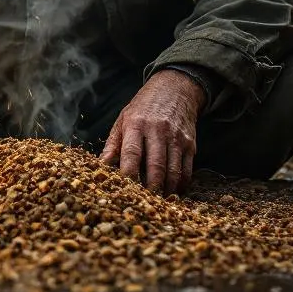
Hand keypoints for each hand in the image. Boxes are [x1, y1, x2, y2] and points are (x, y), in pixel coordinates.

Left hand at [100, 70, 204, 194]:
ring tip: (157, 201)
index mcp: (137, 124)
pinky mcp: (190, 143)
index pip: (131, 153)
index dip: (128, 174)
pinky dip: (180, 184)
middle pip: (155, 166)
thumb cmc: (144, 107)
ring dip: (166, 190)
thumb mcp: (124, 119)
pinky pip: (187, 170)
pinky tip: (172, 191)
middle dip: (150, 188)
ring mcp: (176, 137)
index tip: (124, 190)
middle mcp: (158, 130)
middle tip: (144, 203)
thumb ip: (114, 144)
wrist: (175, 88)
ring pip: (173, 171)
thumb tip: (101, 166)